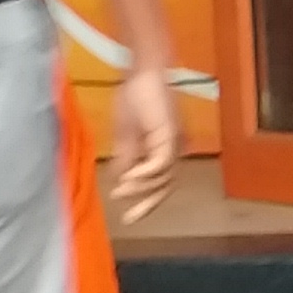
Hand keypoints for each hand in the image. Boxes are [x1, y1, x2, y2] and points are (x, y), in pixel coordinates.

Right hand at [104, 64, 183, 224]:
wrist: (143, 72)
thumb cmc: (135, 97)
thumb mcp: (125, 133)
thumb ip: (125, 157)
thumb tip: (120, 181)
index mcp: (162, 152)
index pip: (158, 184)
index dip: (144, 202)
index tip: (127, 218)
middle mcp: (172, 152)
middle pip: (165, 187)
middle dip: (147, 205)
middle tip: (129, 220)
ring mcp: (173, 144)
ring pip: (163, 178)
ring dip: (141, 188)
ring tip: (120, 192)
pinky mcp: (169, 136)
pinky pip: (160, 163)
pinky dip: (145, 174)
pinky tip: (129, 180)